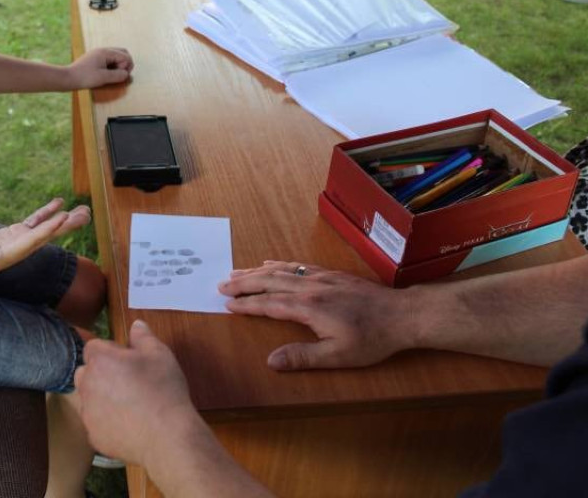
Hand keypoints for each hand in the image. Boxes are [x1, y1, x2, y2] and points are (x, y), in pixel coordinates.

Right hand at [0, 198, 90, 275]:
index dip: (50, 227)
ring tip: (82, 210)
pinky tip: (59, 203)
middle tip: (86, 215)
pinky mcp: (18, 232)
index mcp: (16, 251)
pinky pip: (36, 220)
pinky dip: (47, 212)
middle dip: (67, 225)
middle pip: (49, 234)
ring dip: (64, 218)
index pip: (36, 238)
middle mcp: (24, 246)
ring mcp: (23, 239)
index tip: (64, 217)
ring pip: (47, 226)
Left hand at [68, 47, 133, 88]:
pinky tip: (107, 74)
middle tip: (121, 74)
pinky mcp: (95, 59)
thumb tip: (126, 74)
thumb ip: (118, 75)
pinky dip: (112, 66)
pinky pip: (109, 60)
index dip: (126, 67)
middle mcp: (102, 50)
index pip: (125, 56)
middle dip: (125, 64)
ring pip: (116, 56)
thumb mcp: (103, 78)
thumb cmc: (84, 77)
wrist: (68, 78)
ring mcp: (98, 54)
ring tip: (113, 75)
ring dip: (119, 65)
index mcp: (105, 52)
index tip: (119, 76)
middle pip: (122, 53)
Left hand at [75, 320, 198, 465]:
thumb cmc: (163, 390)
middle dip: (101, 373)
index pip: (93, 347)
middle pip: (86, 372)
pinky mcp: (93, 435)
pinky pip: (96, 422)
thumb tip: (136, 324)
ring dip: (102, 396)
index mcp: (100, 360)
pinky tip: (129, 423)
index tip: (128, 360)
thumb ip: (143, 336)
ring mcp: (88, 412)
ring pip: (89, 398)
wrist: (167, 436)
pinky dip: (107, 421)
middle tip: (128, 380)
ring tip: (130, 403)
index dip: (110, 351)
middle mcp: (87, 384)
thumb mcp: (159, 354)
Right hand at [219, 261, 417, 370]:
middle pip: (269, 282)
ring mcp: (320, 278)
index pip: (269, 305)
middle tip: (222, 285)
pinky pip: (298, 265)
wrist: (402, 315)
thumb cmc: (371, 339)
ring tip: (237, 272)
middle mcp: (310, 288)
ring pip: (281, 271)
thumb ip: (303, 357)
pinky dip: (279, 264)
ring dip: (256, 271)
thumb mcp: (338, 356)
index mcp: (308, 307)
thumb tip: (271, 360)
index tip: (227, 305)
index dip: (247, 305)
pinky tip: (271, 264)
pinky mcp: (331, 275)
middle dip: (244, 283)